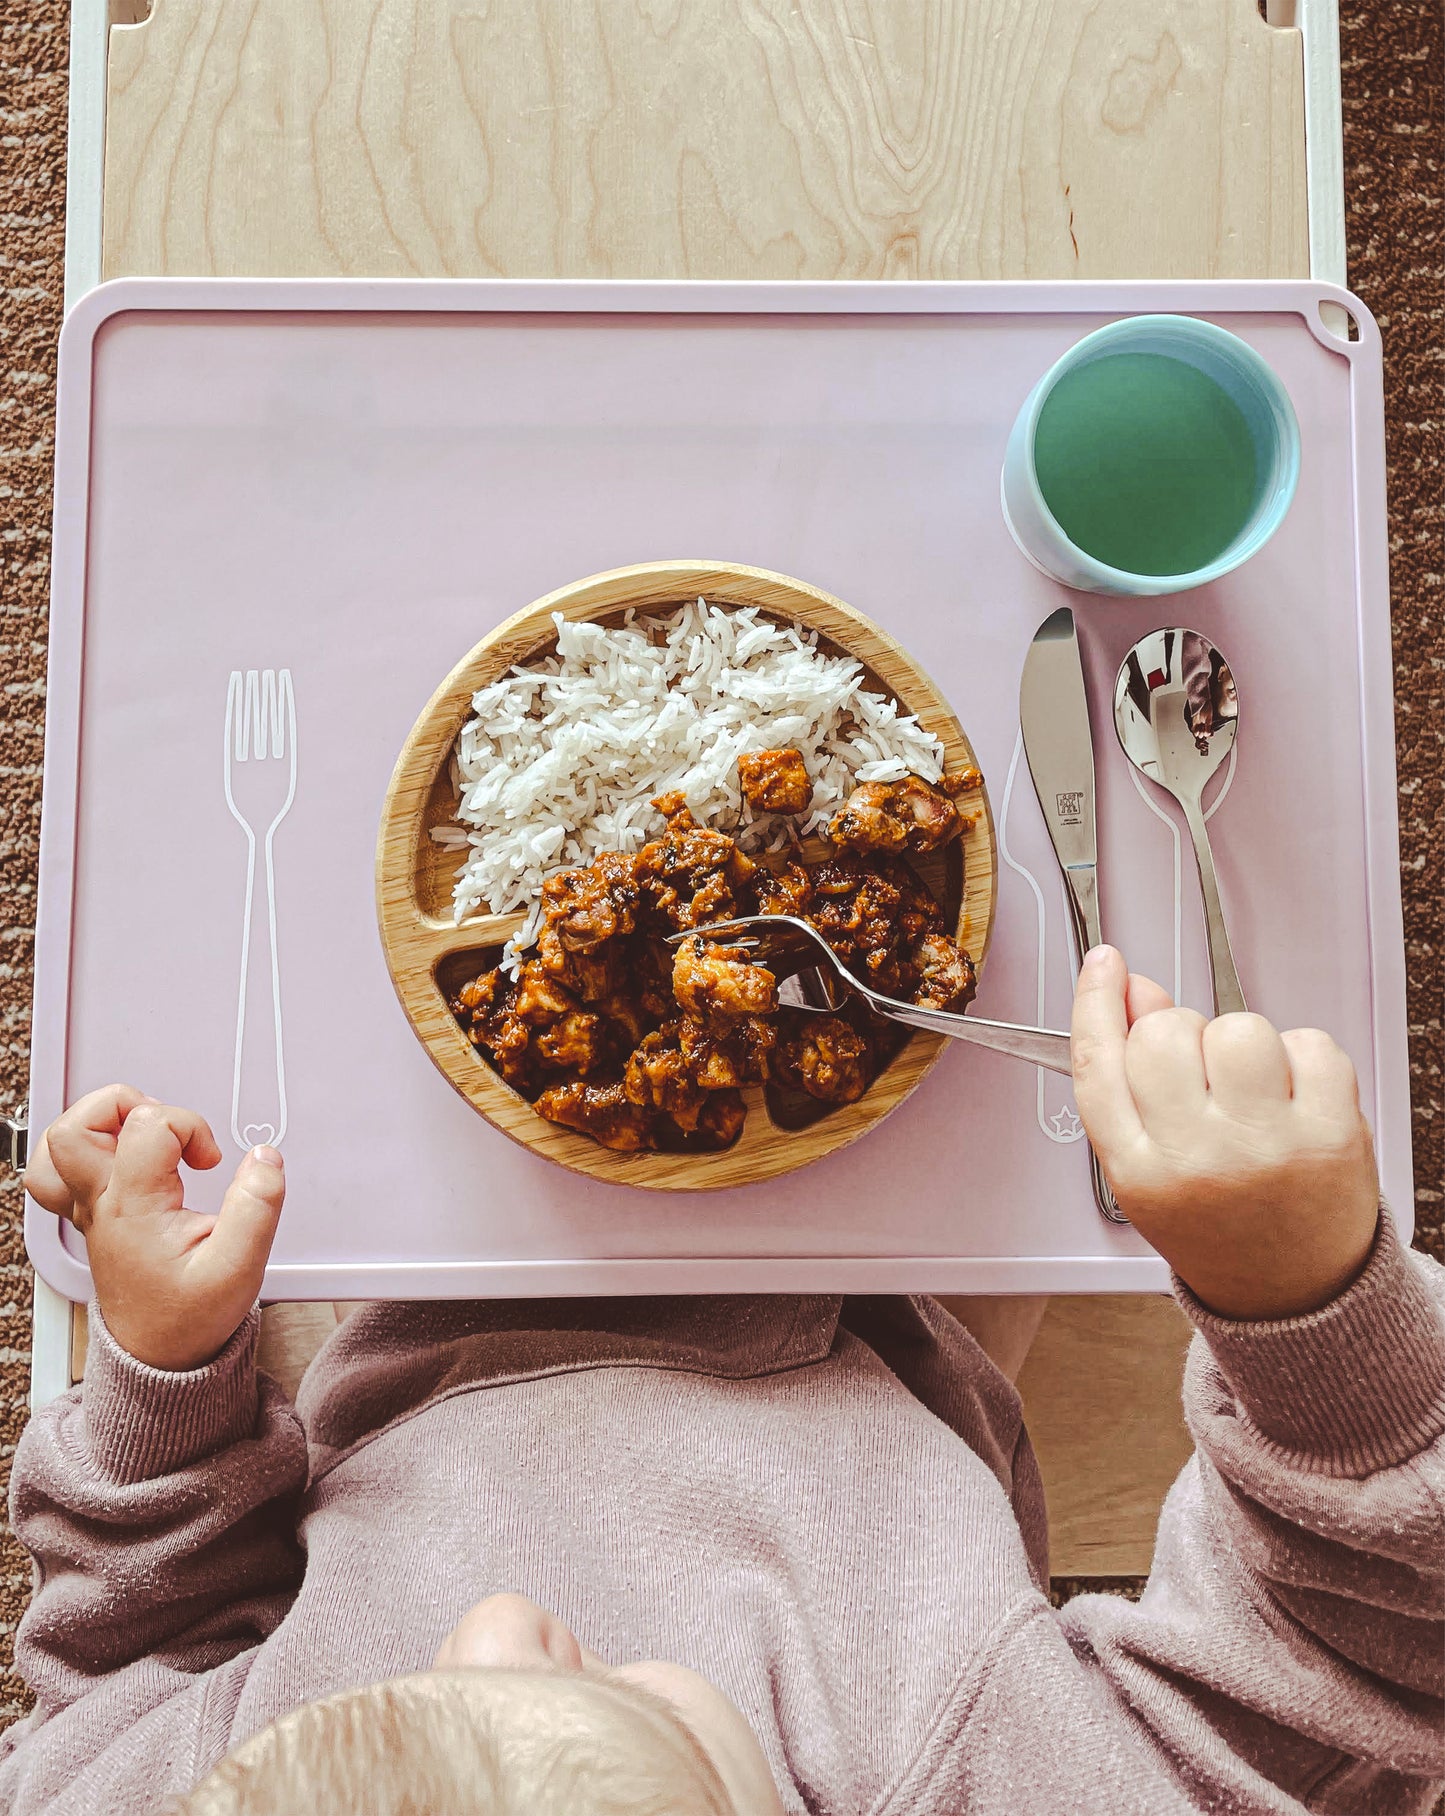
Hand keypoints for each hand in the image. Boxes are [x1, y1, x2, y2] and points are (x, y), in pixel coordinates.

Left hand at [25, 1085, 285, 1368]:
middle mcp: (103, 1204)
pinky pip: (57, 1171)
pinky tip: (115, 1154)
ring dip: (99, 1122)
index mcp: (135, 1208)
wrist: (160, 1357)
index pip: (148, 1127)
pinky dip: (80, 1150)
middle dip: (130, 1106)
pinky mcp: (91, 1216)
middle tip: (167, 1129)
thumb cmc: (190, 1317)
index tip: (210, 1159)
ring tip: (141, 1133)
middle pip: (78, 1125)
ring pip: (57, 1143)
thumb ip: (258, 1206)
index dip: (190, 1126)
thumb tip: (264, 1157)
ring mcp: (90, 1210)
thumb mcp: (240, 1267)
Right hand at [1071, 948, 1378, 1320]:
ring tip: (1253, 1090)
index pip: (1098, 1064)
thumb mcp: (1149, 1167)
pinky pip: (1308, 1042)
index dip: (1095, 1002)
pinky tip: (1294, 1098)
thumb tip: (1132, 989)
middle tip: (1202, 1076)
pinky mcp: (1330, 1134)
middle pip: (1163, 1033)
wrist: (1295, 1293)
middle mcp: (1197, 1160)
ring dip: (1243, 1044)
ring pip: (1237, 1028)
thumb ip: (1131, 1082)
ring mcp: (1266, 1146)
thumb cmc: (1218, 1224)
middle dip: (1180, 1033)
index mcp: (1138, 1172)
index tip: (1104, 964)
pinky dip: (1304, 1057)